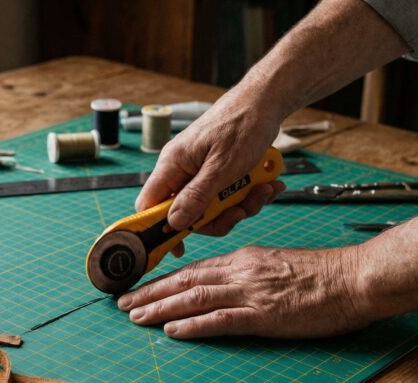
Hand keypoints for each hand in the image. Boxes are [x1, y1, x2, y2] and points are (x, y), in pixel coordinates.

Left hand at [116, 245, 369, 338]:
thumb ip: (253, 275)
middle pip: (186, 280)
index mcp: (246, 259)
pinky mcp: (264, 315)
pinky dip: (192, 326)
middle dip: (151, 292)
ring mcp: (252, 293)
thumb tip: (230, 287)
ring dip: (160, 308)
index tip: (143, 287)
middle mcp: (242, 271)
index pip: (196, 268)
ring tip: (135, 317)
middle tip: (124, 303)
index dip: (165, 279)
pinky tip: (171, 331)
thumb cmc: (326, 275)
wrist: (355, 278)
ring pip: (194, 298)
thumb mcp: (281, 265)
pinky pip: (220, 320)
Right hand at [135, 87, 285, 235]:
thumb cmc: (242, 124)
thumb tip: (174, 223)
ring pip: (212, 207)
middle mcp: (183, 169)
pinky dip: (248, 194)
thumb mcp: (222, 167)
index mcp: (173, 165)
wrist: (267, 101)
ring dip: (240, 205)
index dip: (159, 229)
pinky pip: (227, 195)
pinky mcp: (219, 171)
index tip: (178, 246)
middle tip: (240, 210)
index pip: (150, 205)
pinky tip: (267, 184)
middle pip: (188, 213)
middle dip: (219, 217)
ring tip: (262, 190)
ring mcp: (201, 171)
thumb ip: (197, 197)